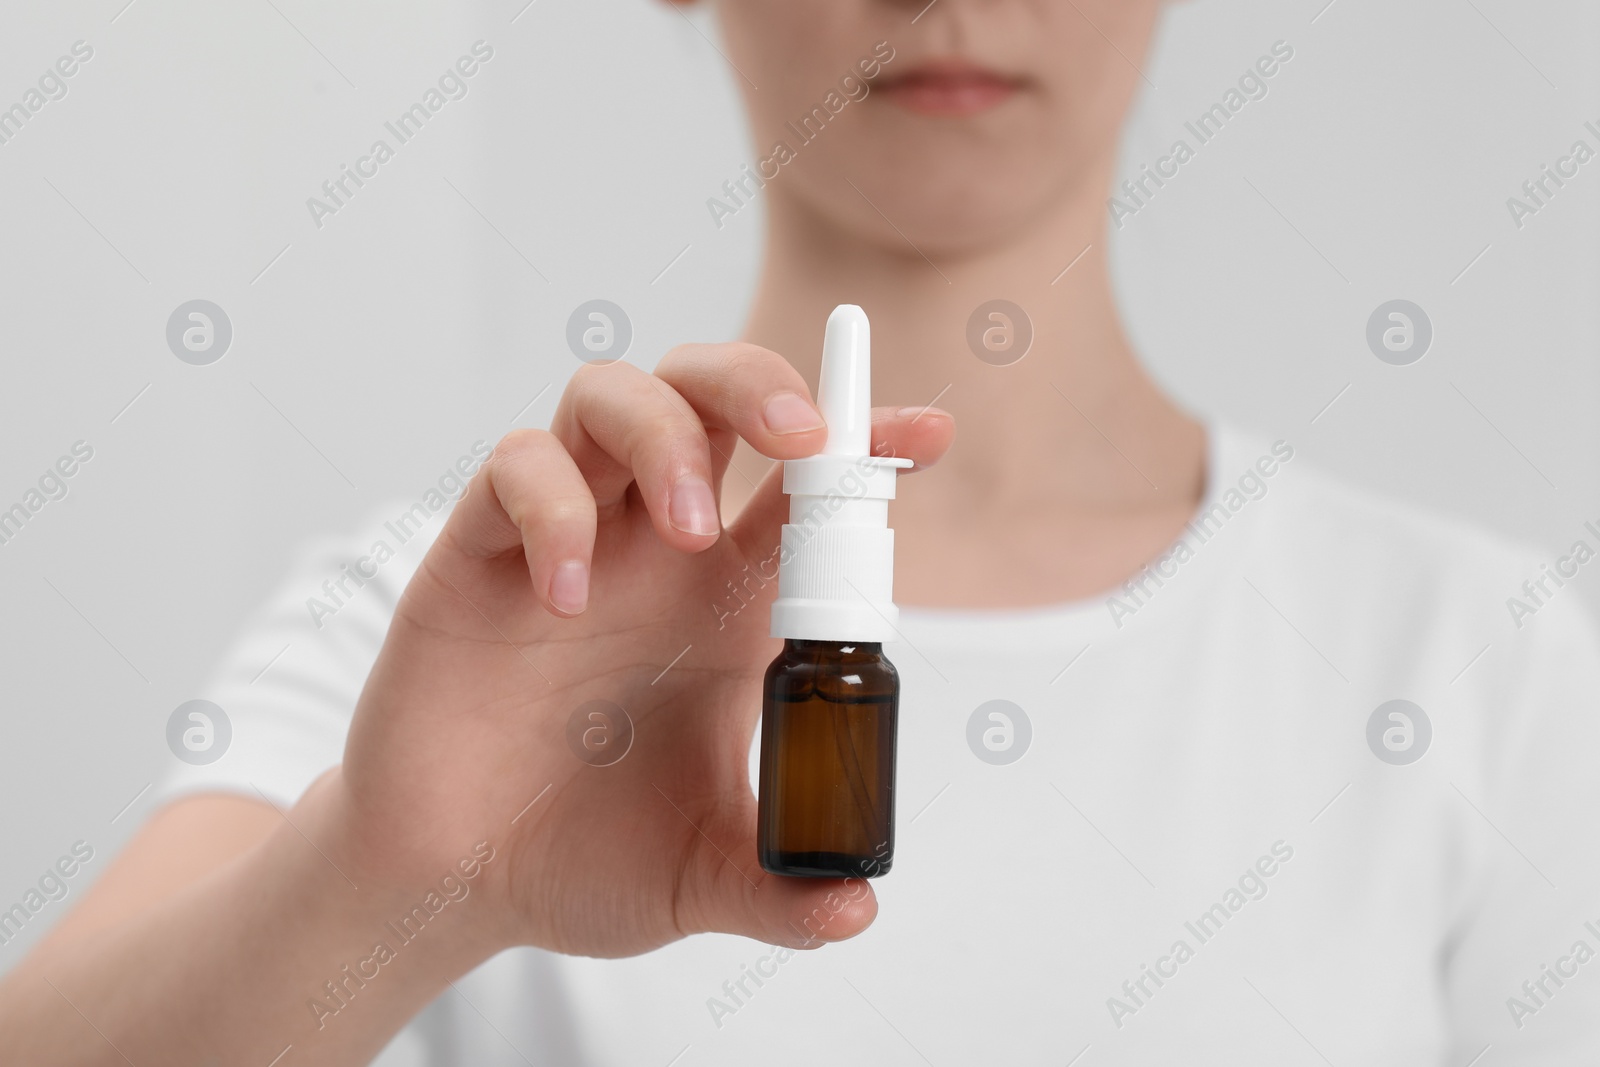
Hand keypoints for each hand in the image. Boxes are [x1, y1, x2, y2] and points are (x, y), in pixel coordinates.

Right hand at [331, 343, 953, 959]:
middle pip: (711, 392)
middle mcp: (654, 549)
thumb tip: (859, 912)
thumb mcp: (699, 876)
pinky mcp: (479, 553)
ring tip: (687, 525)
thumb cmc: (580, 856)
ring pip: (612, 395)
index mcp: (727, 603)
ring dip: (665, 432)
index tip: (929, 435)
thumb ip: (778, 893)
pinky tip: (565, 597)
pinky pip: (514, 471)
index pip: (807, 493)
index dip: (868, 447)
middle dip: (762, 384)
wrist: (455, 881)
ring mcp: (570, 539)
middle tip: (802, 439)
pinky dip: (552, 509)